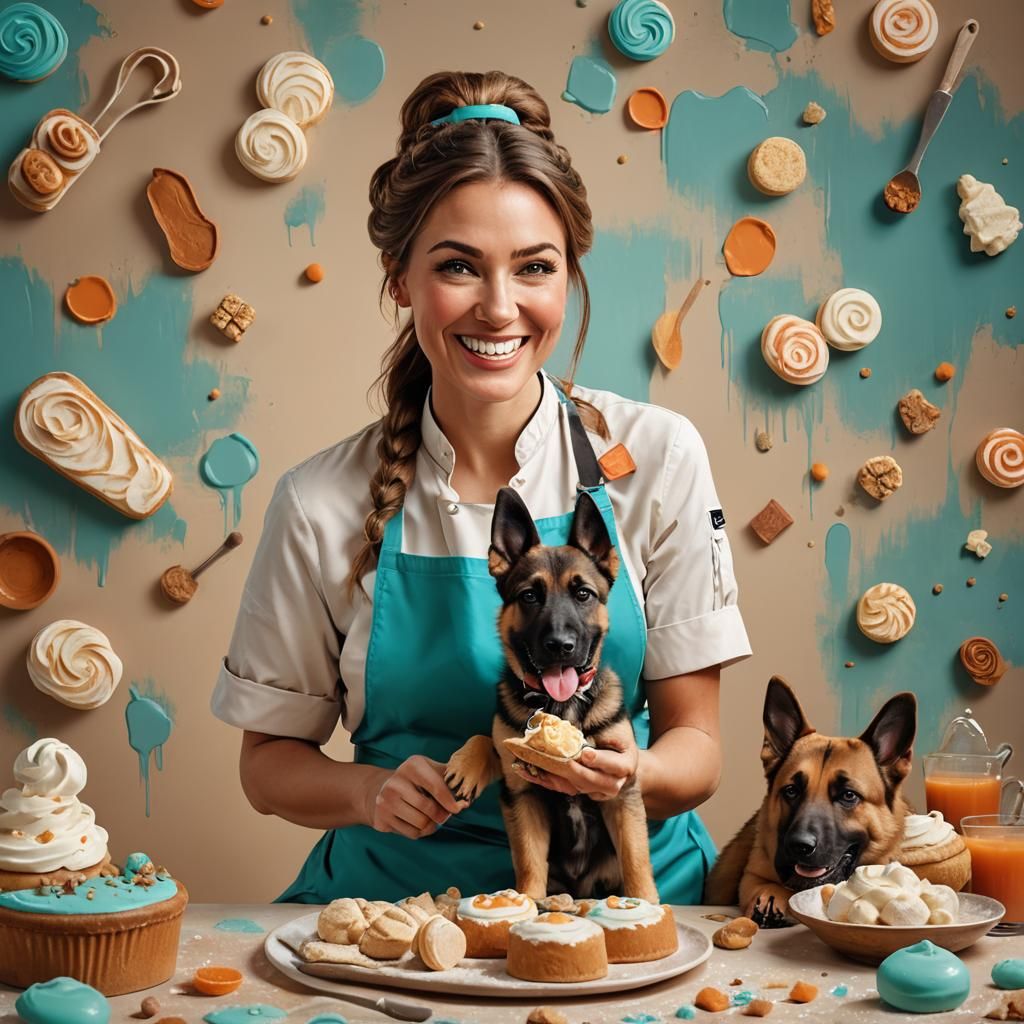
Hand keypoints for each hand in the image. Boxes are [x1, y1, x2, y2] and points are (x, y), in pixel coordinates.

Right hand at [367, 756, 466, 838]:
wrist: (383, 787)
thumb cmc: (418, 780)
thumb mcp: (433, 772)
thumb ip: (451, 782)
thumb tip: (466, 802)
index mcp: (412, 765)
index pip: (436, 786)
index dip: (450, 801)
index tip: (458, 809)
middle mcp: (396, 781)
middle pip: (428, 809)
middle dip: (441, 815)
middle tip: (444, 816)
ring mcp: (385, 800)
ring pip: (421, 824)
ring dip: (431, 825)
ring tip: (431, 818)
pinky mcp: (381, 817)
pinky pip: (411, 834)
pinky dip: (421, 832)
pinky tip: (417, 822)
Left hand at [512, 735, 637, 800]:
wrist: (622, 757)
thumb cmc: (618, 738)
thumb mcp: (615, 730)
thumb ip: (600, 729)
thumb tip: (575, 717)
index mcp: (625, 764)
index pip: (615, 766)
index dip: (600, 760)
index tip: (585, 754)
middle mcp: (613, 782)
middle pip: (590, 779)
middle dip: (569, 768)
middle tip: (550, 758)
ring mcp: (597, 791)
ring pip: (574, 786)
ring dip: (550, 774)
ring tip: (531, 762)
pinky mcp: (582, 792)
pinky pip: (561, 788)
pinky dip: (543, 779)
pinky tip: (525, 771)